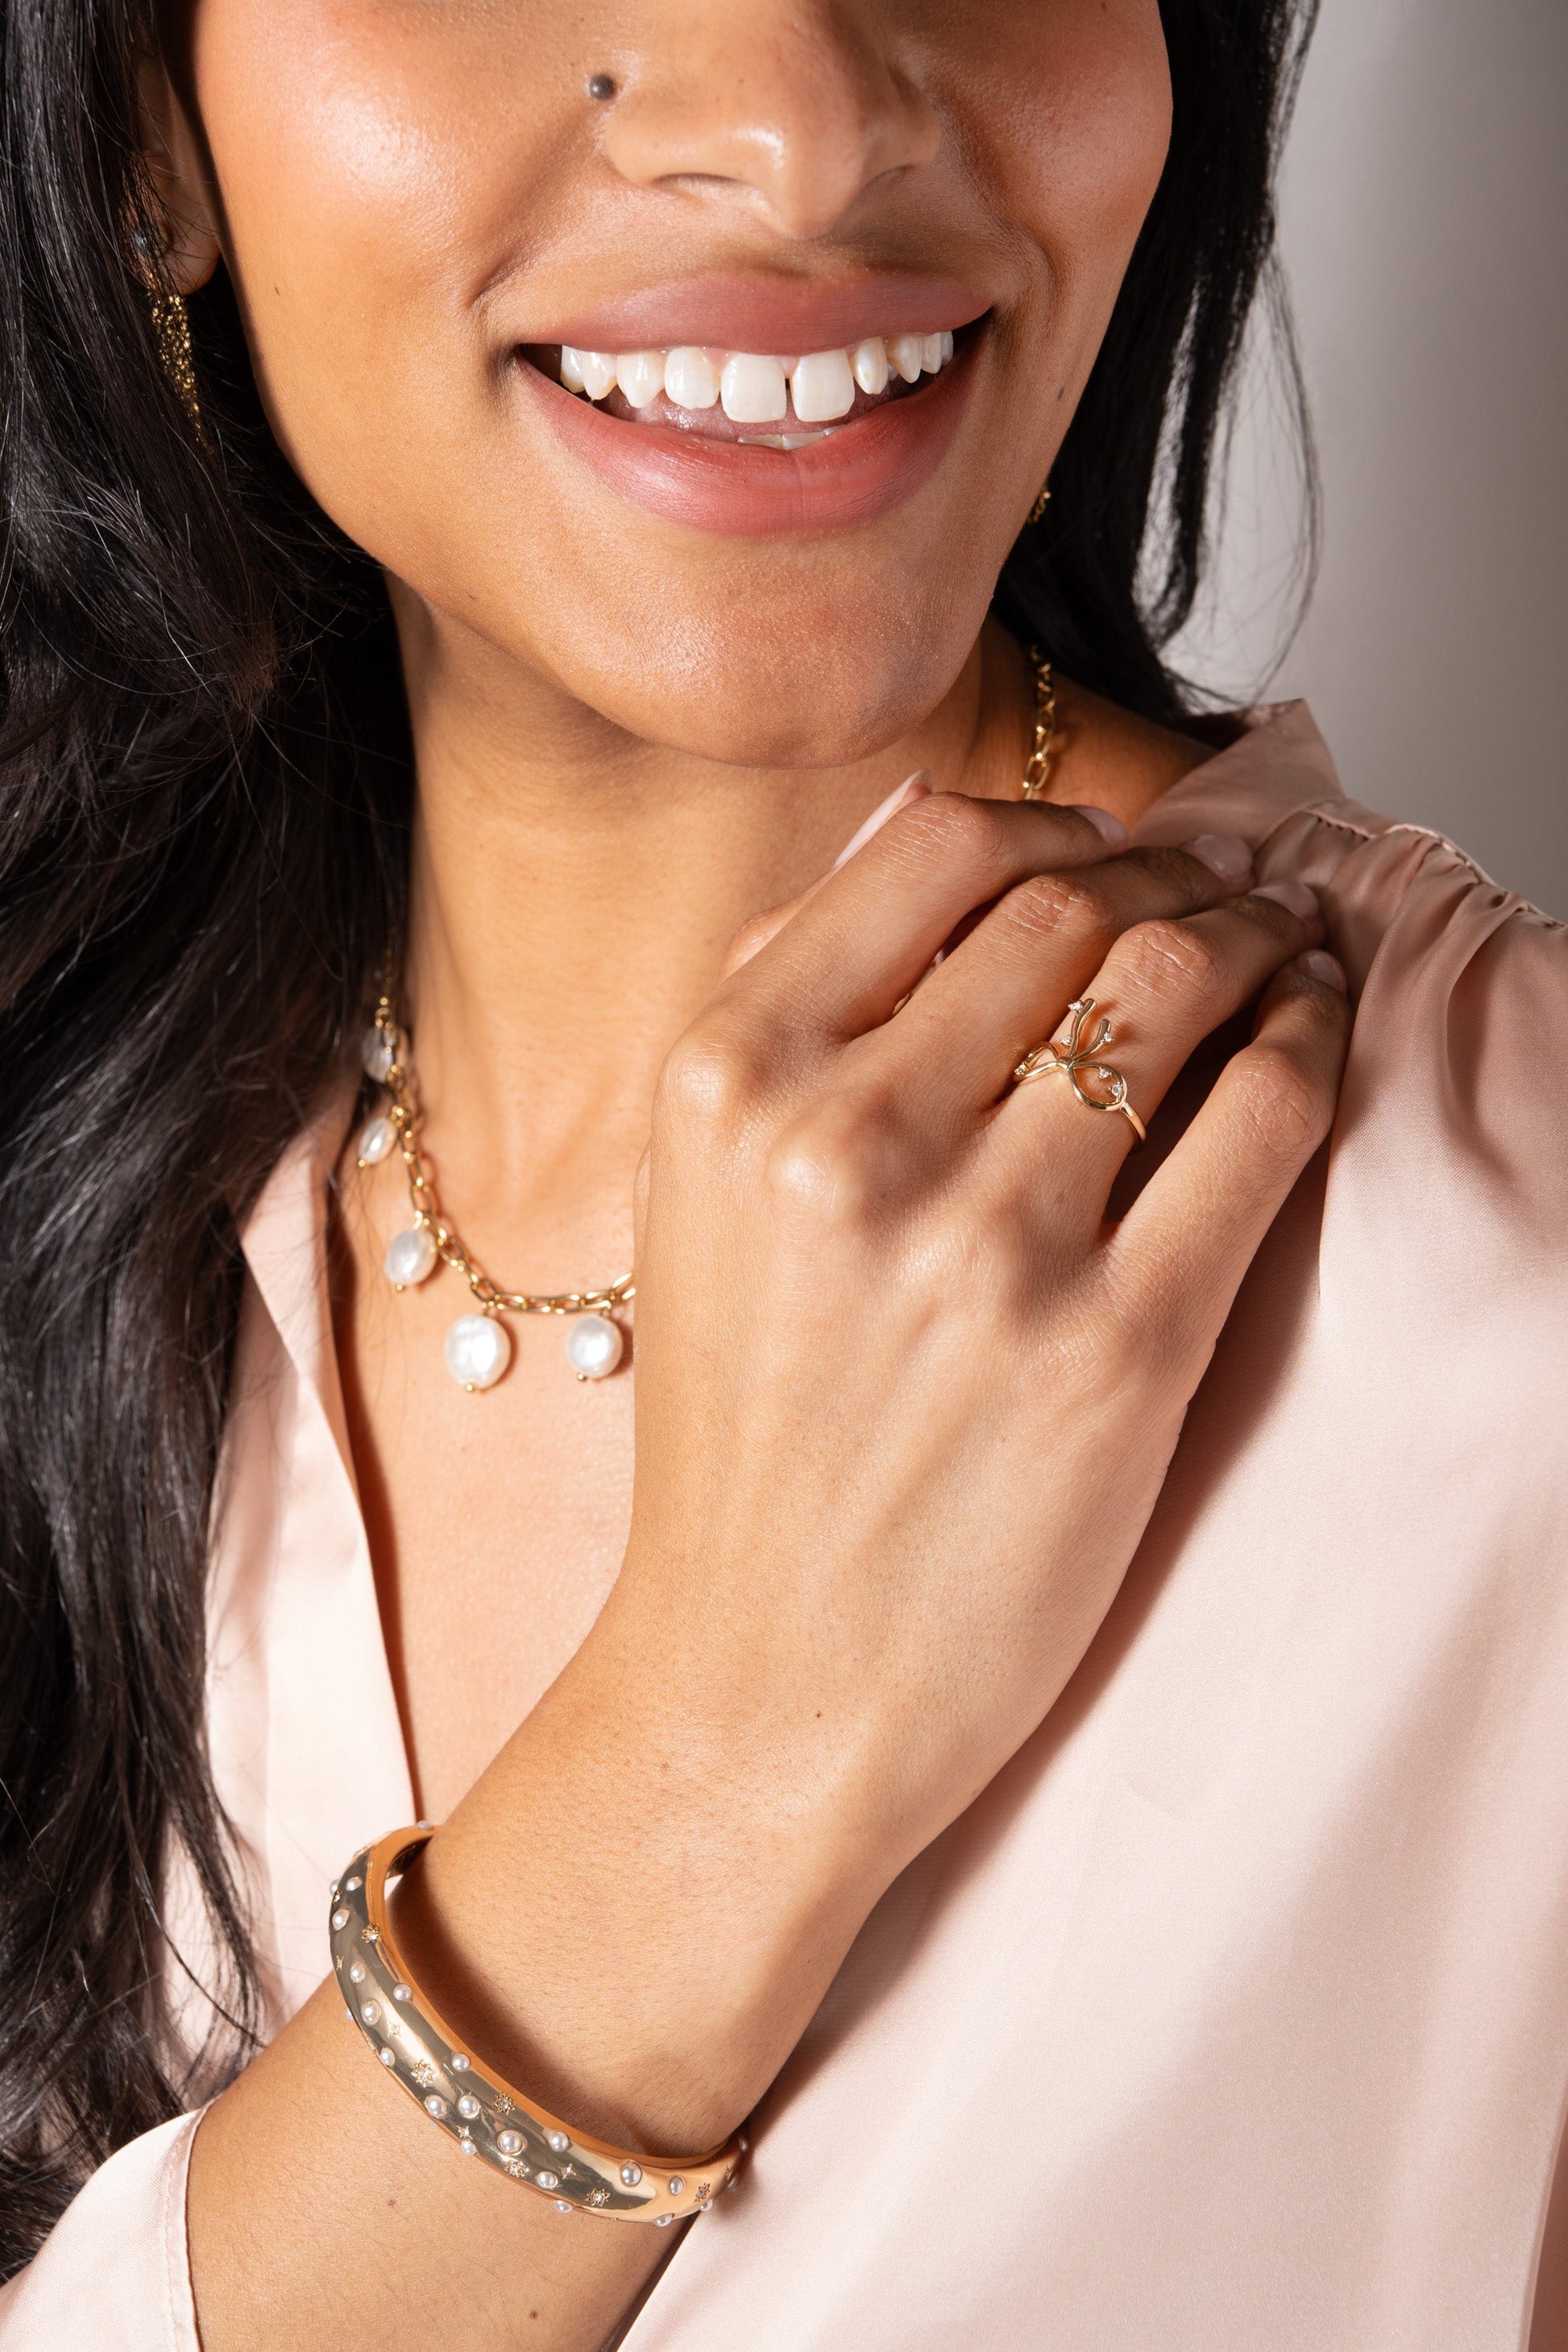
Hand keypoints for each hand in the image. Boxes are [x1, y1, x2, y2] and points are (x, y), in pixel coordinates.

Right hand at [415, 792, 1347, 2157]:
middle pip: (1072, 901)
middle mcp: (846, 1141)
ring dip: (1254, 944)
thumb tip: (956, 856)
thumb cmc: (742, 1440)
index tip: (1100, 856)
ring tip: (1279, 958)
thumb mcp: (695, 1196)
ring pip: (1178, 985)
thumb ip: (789, 1012)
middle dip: (1170, 881)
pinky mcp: (1116, 1351)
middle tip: (1216, 904)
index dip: (1054, 826)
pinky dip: (1305, 1048)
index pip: (940, 843)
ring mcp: (987, 1248)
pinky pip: (1257, 1121)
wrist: (766, 1677)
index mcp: (728, 1080)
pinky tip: (1306, 1039)